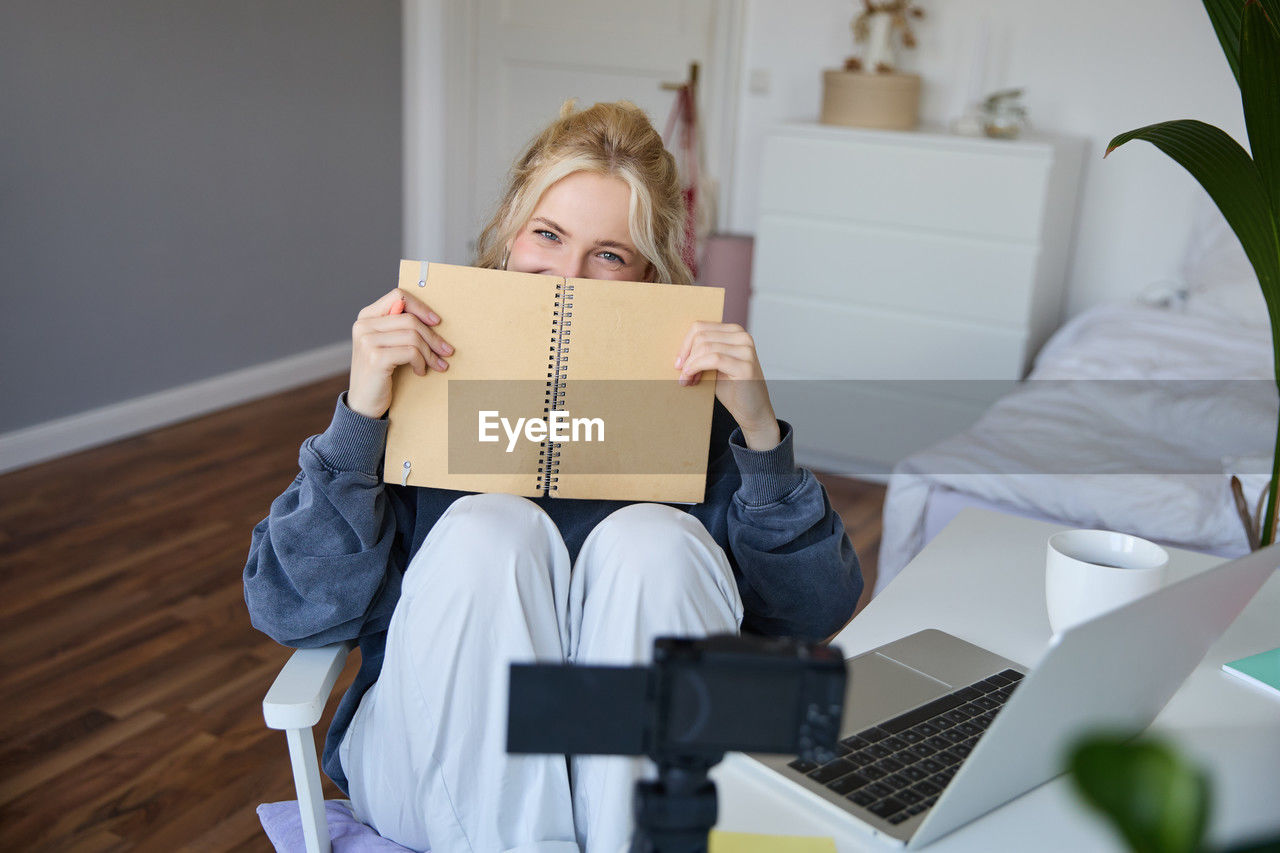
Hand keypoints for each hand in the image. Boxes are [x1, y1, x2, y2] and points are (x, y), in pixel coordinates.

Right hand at [347, 289, 452, 418]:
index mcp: (366, 317)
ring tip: (437, 364)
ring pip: (413, 336)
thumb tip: (433, 319)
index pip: (398, 296)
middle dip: (433, 337)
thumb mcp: (386, 345)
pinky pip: (410, 352)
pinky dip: (421, 362)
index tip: (436, 322)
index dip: (421, 307)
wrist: (363, 404)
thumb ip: (398, 328)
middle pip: (410, 319)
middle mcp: (363, 326)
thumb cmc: (380, 373)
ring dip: (430, 352)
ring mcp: (367, 341)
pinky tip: (421, 371)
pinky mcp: (376, 358)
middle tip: (447, 351)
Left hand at [675, 322, 780, 450]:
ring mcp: (746, 351)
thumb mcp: (714, 365)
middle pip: (701, 336)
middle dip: (687, 356)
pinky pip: (714, 359)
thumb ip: (702, 352)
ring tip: (687, 380)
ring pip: (705, 347)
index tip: (678, 362)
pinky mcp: (746, 366)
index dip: (684, 345)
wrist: (752, 411)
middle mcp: (743, 337)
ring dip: (690, 365)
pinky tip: (691, 379)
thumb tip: (679, 351)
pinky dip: (697, 368)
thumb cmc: (732, 388)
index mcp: (734, 332)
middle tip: (683, 375)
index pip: (700, 327)